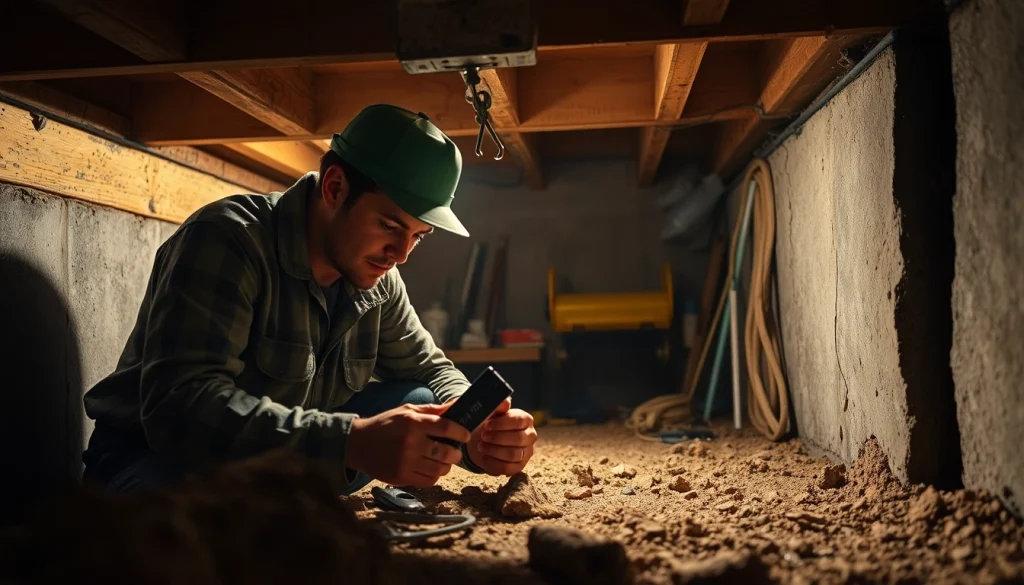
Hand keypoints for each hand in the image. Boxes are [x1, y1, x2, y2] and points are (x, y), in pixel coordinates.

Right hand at [346, 403, 470, 487]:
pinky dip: (434, 476)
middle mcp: (411, 442)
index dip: (461, 432)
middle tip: (455, 451)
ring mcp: (405, 461)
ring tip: (443, 460)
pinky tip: (430, 468)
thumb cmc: (386, 424)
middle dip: (456, 453)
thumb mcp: (407, 411)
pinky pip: (428, 481)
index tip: (465, 435)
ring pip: (440, 469)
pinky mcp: (401, 477)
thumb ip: (433, 410)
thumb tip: (457, 404)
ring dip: (446, 466)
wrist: (358, 444)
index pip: (446, 427)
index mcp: (413, 423)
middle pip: (446, 452)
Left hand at [465, 398, 536, 475]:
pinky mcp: (519, 466)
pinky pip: (508, 468)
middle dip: (497, 438)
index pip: (518, 421)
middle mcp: (530, 436)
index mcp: (526, 419)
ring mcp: (526, 452)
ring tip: (481, 446)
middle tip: (483, 436)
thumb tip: (505, 402)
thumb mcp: (492, 413)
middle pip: (518, 439)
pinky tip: (484, 457)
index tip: (487, 425)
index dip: (502, 424)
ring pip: (513, 454)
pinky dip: (494, 463)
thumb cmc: (490, 423)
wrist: (484, 439)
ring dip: (494, 451)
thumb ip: (498, 406)